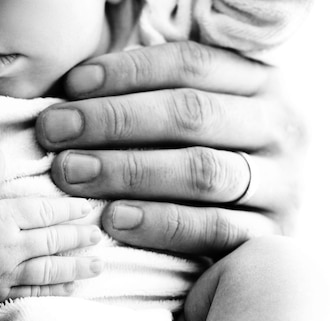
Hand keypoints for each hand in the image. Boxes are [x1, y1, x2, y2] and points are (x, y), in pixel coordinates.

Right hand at [0, 149, 102, 308]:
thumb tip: (0, 152)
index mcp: (1, 217)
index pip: (44, 212)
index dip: (68, 211)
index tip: (86, 209)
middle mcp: (9, 244)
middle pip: (52, 239)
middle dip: (78, 237)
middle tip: (97, 235)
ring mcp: (5, 271)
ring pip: (49, 268)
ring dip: (76, 266)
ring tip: (98, 263)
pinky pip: (32, 291)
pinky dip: (54, 290)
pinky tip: (72, 287)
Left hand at [36, 42, 305, 255]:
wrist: (252, 240)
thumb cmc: (199, 160)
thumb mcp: (186, 121)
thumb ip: (145, 101)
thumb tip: (70, 95)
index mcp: (257, 84)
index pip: (190, 64)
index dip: (125, 73)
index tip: (71, 86)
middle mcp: (277, 127)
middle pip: (191, 113)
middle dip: (113, 121)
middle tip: (56, 132)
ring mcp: (279, 183)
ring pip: (200, 170)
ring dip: (126, 171)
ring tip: (72, 173)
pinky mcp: (268, 235)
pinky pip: (211, 228)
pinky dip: (158, 222)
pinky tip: (114, 219)